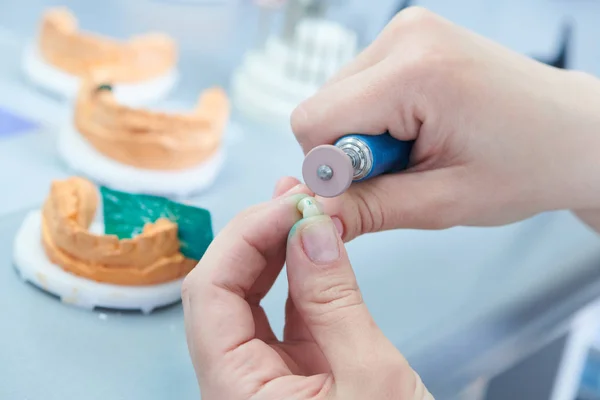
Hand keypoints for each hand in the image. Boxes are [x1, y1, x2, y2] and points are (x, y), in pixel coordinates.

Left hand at [182, 176, 431, 399]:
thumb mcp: (371, 379)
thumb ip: (335, 300)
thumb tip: (312, 229)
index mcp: (236, 395)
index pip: (209, 295)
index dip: (243, 238)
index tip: (288, 204)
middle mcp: (236, 385)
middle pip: (221, 291)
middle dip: (255, 235)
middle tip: (295, 196)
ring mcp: (262, 379)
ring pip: (248, 300)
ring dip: (272, 249)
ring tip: (301, 206)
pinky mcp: (292, 374)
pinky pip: (282, 316)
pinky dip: (296, 277)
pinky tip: (311, 246)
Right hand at [291, 7, 599, 238]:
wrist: (575, 133)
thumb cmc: (528, 163)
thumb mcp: (444, 201)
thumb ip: (369, 208)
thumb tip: (314, 217)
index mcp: (415, 70)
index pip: (313, 121)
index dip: (330, 168)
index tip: (370, 189)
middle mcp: (405, 36)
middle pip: (323, 106)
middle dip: (351, 151)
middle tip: (406, 168)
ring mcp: (408, 30)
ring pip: (338, 97)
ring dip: (366, 135)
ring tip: (420, 148)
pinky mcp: (411, 39)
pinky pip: (361, 86)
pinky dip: (378, 117)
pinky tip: (419, 129)